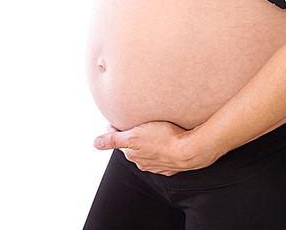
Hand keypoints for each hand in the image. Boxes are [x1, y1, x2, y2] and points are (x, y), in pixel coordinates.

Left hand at [94, 120, 214, 175]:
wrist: (191, 150)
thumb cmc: (164, 139)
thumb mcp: (134, 135)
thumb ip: (114, 139)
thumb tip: (95, 143)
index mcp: (133, 154)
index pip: (120, 140)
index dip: (117, 128)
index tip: (117, 120)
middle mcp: (144, 162)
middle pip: (133, 147)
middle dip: (132, 136)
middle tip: (133, 122)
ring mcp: (158, 165)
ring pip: (148, 152)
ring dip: (146, 143)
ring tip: (149, 130)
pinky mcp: (172, 164)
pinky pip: (162, 156)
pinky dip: (160, 149)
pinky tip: (164, 141)